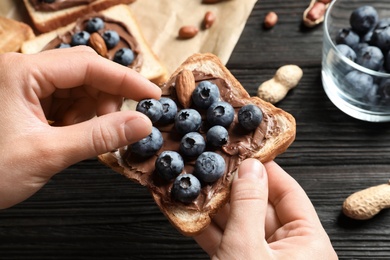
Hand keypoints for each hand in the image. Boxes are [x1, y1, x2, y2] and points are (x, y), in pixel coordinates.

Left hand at [0, 46, 160, 208]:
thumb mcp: (48, 154)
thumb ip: (99, 137)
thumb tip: (142, 124)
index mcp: (21, 72)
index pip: (87, 64)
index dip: (125, 79)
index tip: (152, 95)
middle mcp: (22, 73)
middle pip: (83, 75)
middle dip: (104, 100)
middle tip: (115, 126)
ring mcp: (23, 88)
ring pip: (76, 90)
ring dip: (90, 113)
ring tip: (81, 138)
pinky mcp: (25, 104)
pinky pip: (64, 105)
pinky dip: (77, 121)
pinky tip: (69, 137)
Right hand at [194, 159, 337, 258]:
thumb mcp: (246, 248)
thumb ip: (248, 205)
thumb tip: (249, 169)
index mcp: (308, 244)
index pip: (289, 193)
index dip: (266, 170)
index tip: (246, 152)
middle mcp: (290, 250)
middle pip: (261, 207)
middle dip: (233, 189)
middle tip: (214, 169)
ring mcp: (265, 259)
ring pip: (241, 224)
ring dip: (216, 208)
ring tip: (198, 187)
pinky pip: (228, 242)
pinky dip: (210, 230)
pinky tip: (193, 214)